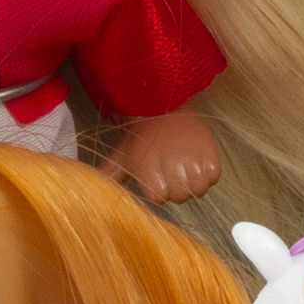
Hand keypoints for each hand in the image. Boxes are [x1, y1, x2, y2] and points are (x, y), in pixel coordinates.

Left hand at [98, 105, 222, 205]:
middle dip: (176, 185)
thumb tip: (90, 191)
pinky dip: (208, 172)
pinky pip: (213, 178)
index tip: (156, 172)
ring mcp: (193, 162)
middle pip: (179, 197)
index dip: (158, 187)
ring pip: (198, 190)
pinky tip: (198, 159)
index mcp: (148, 171)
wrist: (165, 106)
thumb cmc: (142, 136)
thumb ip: (108, 176)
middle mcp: (171, 168)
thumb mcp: (121, 155)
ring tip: (185, 162)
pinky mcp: (211, 156)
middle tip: (171, 165)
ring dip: (193, 180)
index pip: (159, 198)